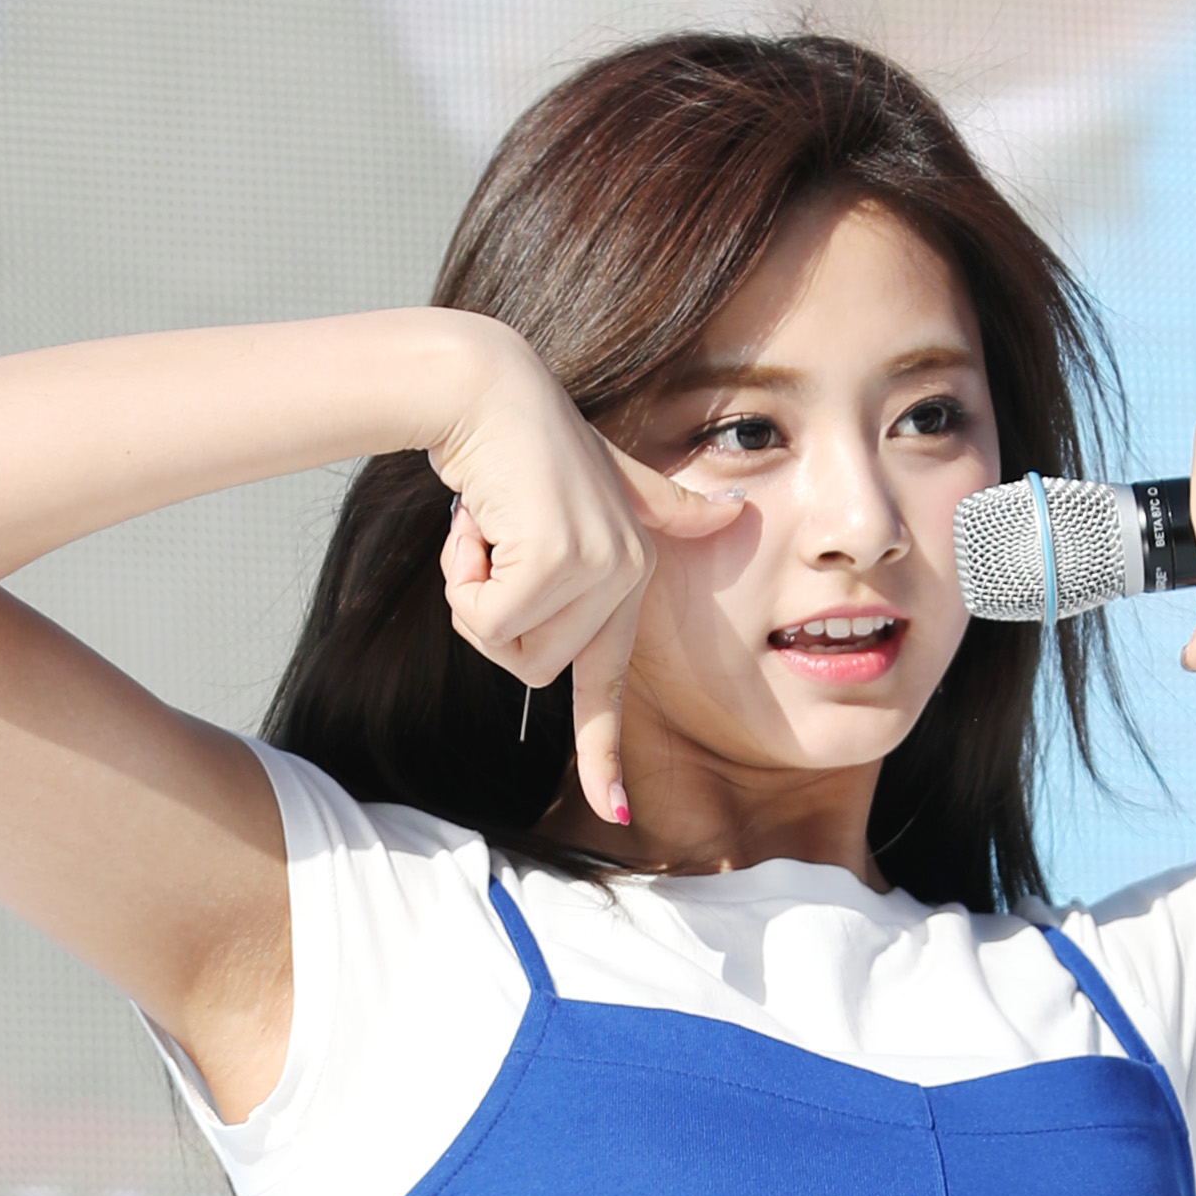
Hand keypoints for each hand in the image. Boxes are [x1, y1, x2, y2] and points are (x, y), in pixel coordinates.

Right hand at [430, 320, 742, 823]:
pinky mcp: (559, 559)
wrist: (483, 385)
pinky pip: (489, 621)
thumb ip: (662, 508)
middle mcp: (626, 576)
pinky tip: (474, 522)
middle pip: (534, 671)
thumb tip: (733, 512)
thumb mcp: (602, 479)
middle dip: (488, 617)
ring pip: (508, 651)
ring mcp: (597, 568)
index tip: (614, 810)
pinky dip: (462, 578)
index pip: (610, 684)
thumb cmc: (528, 435)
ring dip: (471, 595)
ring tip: (483, 528)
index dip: (605, 750)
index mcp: (632, 574)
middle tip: (485, 547)